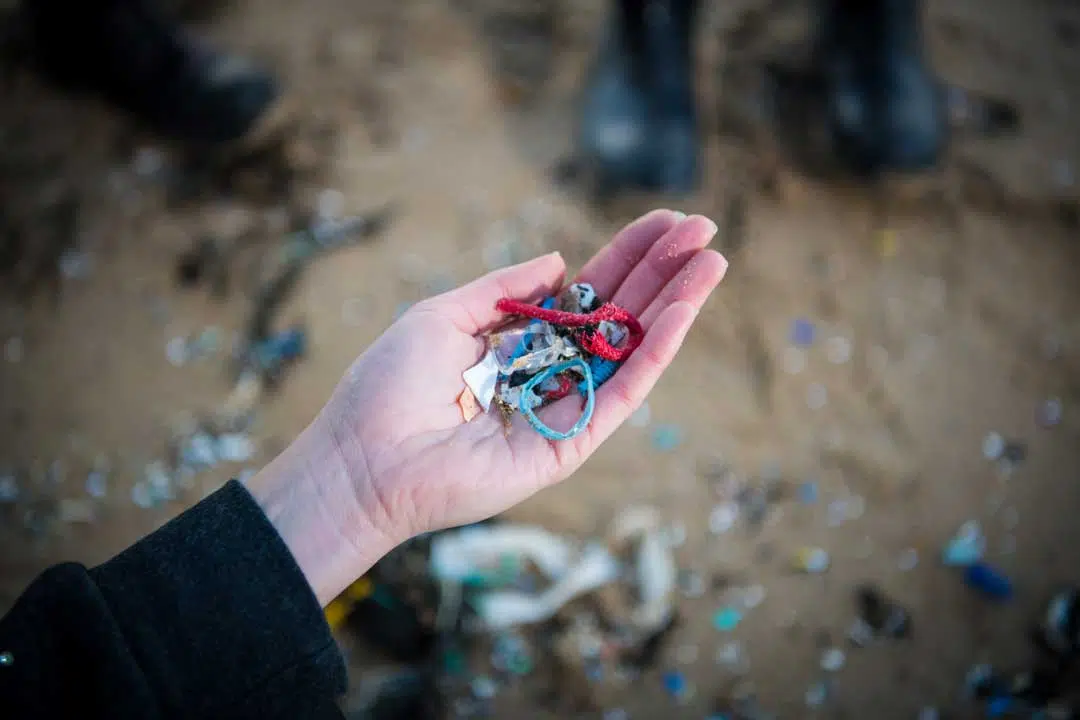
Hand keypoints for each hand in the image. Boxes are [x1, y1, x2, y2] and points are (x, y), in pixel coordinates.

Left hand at [249, 210, 726, 604]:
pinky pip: (622, 393)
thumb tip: (561, 262)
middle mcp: (552, 371)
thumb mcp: (445, 314)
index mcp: (522, 340)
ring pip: (632, 351)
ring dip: (675, 306)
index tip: (667, 222)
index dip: (628, 255)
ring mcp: (566, 408)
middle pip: (620, 314)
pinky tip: (682, 310)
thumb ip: (506, 289)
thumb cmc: (390, 386)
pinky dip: (655, 352)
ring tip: (712, 263)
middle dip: (663, 272)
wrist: (364, 459)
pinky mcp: (572, 443)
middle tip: (705, 231)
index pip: (590, 291)